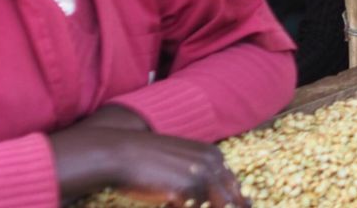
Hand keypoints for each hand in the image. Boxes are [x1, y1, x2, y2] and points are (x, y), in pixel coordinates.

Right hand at [50, 124, 247, 206]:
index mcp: (214, 155)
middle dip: (227, 207)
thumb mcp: (180, 163)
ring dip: (206, 207)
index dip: (233, 203)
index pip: (234, 187)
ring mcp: (201, 177)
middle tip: (224, 207)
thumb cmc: (145, 162)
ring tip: (184, 204)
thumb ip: (197, 177)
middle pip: (231, 200)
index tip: (238, 207)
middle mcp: (213, 164)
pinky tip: (171, 205)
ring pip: (218, 206)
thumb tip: (212, 201)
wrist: (119, 153)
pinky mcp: (186, 191)